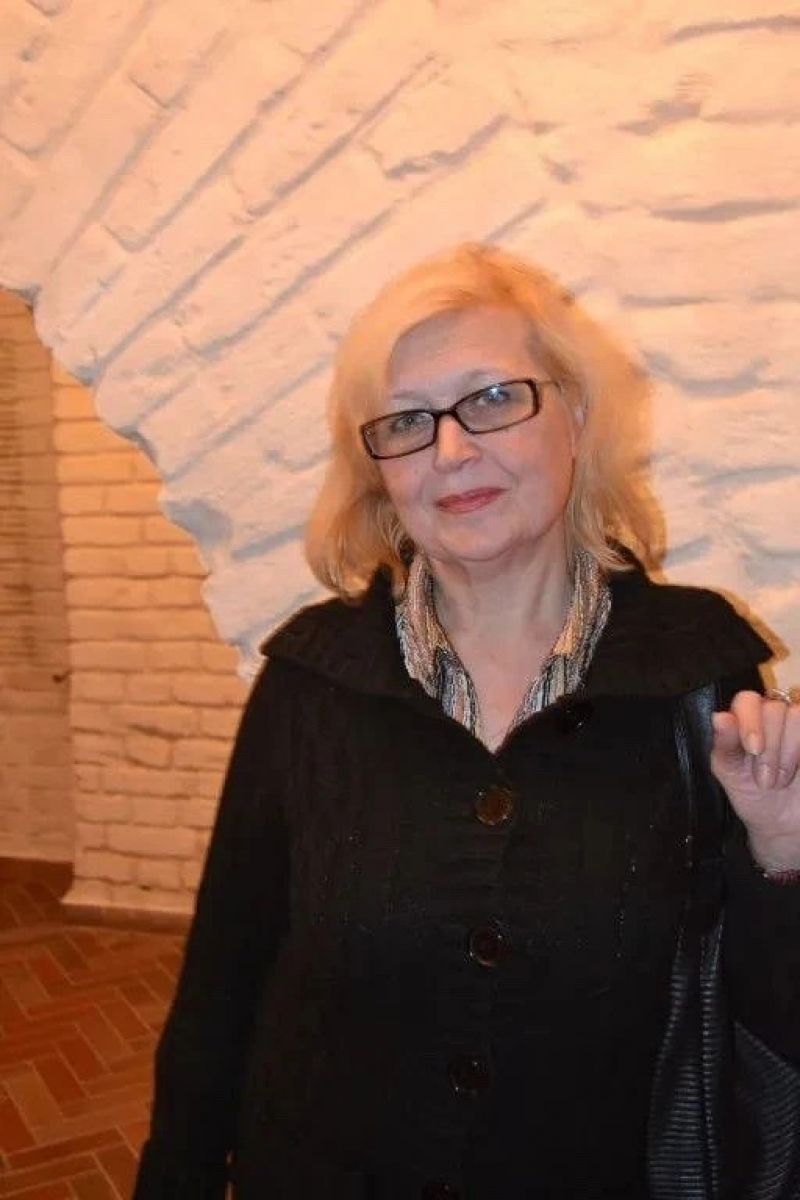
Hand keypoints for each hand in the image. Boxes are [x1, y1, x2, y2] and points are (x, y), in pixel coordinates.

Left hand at [710, 690, 799, 871]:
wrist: (781, 821)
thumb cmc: (751, 792)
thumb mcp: (729, 772)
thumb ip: (724, 744)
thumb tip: (719, 717)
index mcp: (746, 718)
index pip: (747, 700)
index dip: (750, 721)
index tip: (753, 749)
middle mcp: (774, 715)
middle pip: (774, 709)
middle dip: (769, 750)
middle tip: (764, 780)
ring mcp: (797, 726)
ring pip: (796, 716)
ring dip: (788, 754)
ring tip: (779, 781)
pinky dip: (799, 753)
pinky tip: (797, 773)